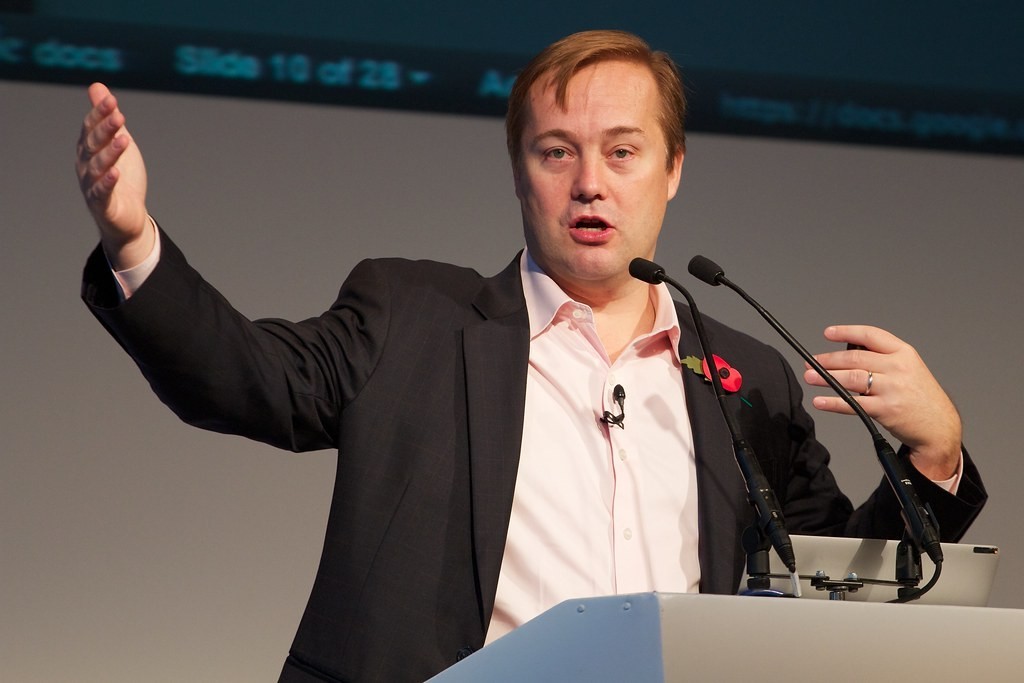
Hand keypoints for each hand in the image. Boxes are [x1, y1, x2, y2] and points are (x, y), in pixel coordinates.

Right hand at [76, 83, 151, 269]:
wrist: (127, 217)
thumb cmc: (122, 176)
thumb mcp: (117, 142)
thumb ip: (107, 118)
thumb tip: (97, 87)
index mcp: (89, 149)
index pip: (91, 127)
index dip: (100, 114)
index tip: (112, 100)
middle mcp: (86, 165)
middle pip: (94, 144)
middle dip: (105, 129)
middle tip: (118, 114)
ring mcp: (92, 185)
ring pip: (99, 166)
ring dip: (110, 153)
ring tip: (124, 140)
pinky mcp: (103, 204)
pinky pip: (103, 192)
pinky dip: (108, 182)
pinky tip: (116, 172)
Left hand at [804, 325, 960, 480]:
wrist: (939, 426)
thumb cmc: (920, 396)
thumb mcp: (910, 368)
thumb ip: (883, 359)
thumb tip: (846, 355)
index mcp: (904, 353)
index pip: (871, 335)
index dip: (847, 332)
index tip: (828, 333)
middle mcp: (898, 368)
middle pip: (855, 358)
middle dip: (828, 359)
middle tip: (811, 362)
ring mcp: (892, 389)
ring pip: (851, 378)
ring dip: (825, 377)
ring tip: (810, 377)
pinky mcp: (886, 410)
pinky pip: (853, 404)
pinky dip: (833, 402)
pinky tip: (820, 400)